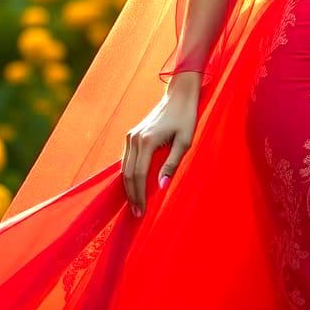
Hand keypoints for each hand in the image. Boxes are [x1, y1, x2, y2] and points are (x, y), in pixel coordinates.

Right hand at [120, 73, 199, 218]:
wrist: (179, 96)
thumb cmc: (186, 117)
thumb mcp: (185, 141)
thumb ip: (172, 164)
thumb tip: (161, 186)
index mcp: (147, 141)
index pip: (139, 175)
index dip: (139, 195)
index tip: (142, 211)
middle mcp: (135, 138)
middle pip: (127, 174)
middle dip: (131, 195)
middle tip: (137, 213)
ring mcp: (131, 136)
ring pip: (124, 167)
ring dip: (129, 186)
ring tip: (135, 203)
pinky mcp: (132, 134)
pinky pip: (126, 159)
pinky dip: (129, 174)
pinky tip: (134, 185)